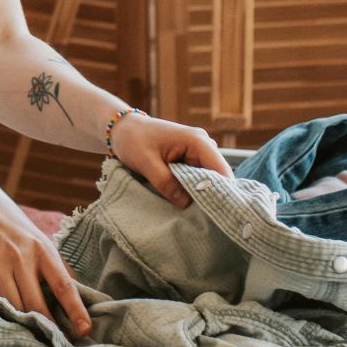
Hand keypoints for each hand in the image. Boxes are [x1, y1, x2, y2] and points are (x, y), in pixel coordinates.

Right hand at [0, 186, 92, 336]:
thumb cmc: (9, 225)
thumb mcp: (38, 239)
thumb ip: (55, 265)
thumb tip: (77, 292)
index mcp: (42, 249)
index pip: (64, 285)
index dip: (76, 310)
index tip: (85, 330)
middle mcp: (21, 257)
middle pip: (37, 305)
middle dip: (46, 326)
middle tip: (54, 340)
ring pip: (15, 308)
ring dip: (22, 324)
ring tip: (29, 332)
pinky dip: (0, 314)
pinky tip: (5, 319)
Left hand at [108, 113, 234, 208]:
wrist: (123, 129)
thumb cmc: (133, 140)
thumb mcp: (147, 163)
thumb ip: (166, 183)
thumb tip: (187, 203)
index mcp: (197, 141)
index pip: (220, 168)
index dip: (222, 190)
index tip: (218, 212)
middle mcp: (203, 144)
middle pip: (217, 175)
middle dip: (211, 193)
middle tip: (205, 216)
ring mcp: (197, 152)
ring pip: (208, 178)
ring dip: (201, 192)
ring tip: (195, 211)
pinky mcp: (190, 159)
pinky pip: (197, 177)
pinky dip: (192, 189)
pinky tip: (187, 201)